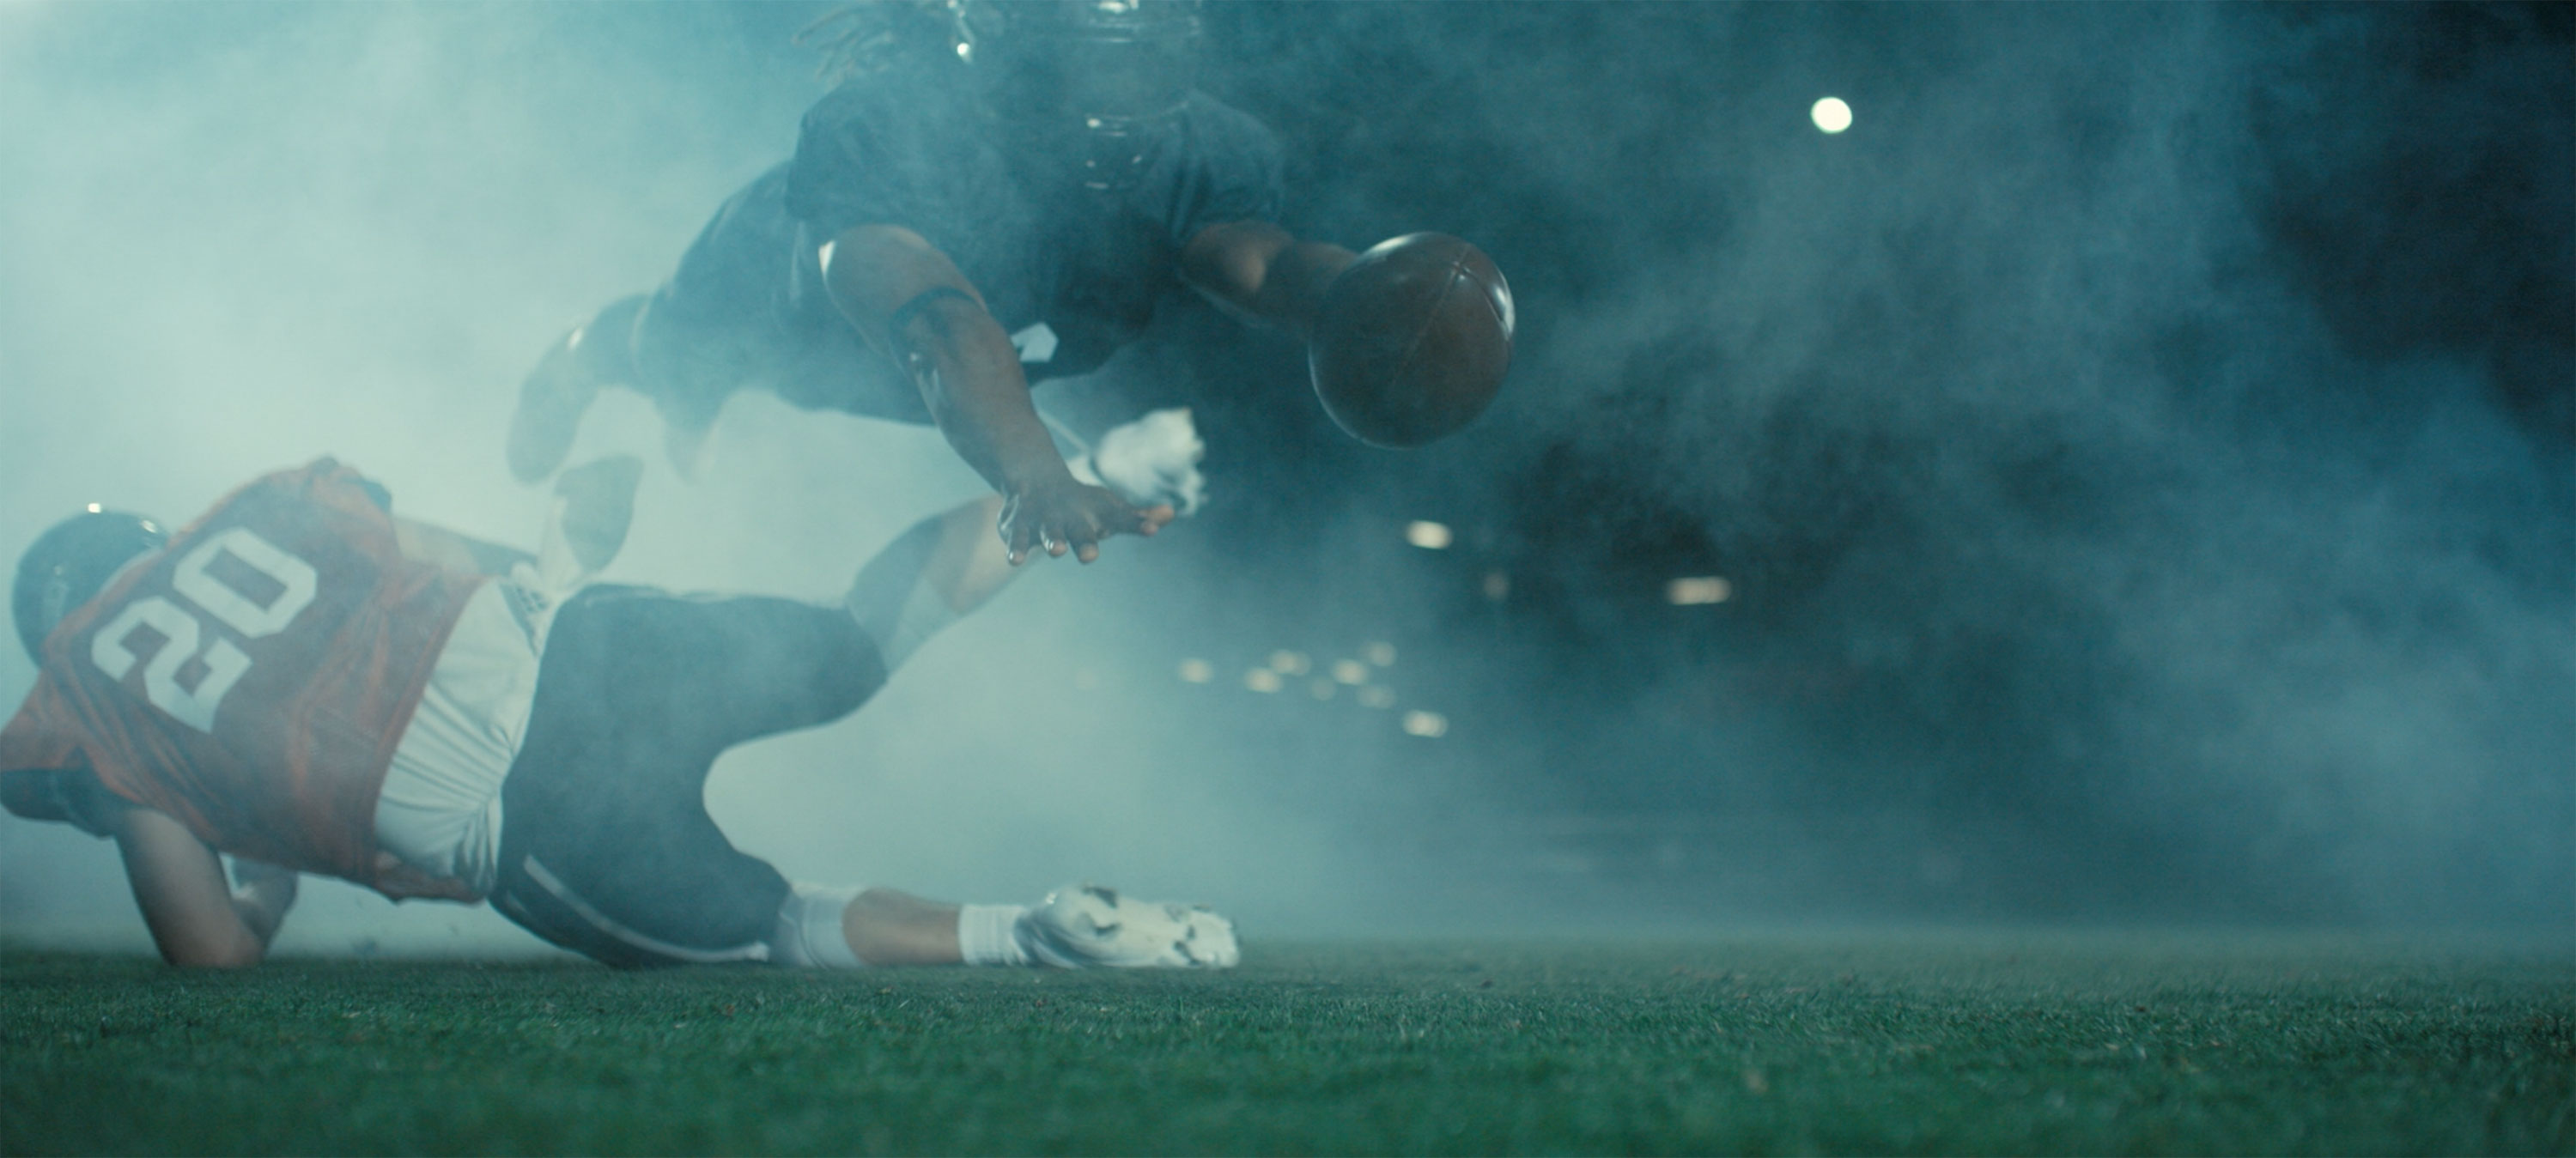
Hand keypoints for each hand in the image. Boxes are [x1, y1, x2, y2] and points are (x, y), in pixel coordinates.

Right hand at [998, 476, 1173, 564]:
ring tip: (1056, 550)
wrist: (1035, 478)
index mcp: (1096, 514)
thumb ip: (1137, 518)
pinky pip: (1017, 537)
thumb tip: (1171, 513)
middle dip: (1085, 542)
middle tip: (1090, 556)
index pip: (1121, 518)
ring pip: (1048, 532)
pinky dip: (1015, 547)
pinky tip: (1014, 561)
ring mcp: (1044, 520)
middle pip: (1080, 531)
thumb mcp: (1110, 509)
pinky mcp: (1019, 525)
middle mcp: (1071, 516)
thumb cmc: (1082, 504)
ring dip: (1052, 540)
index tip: (1153, 528)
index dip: (1137, 523)